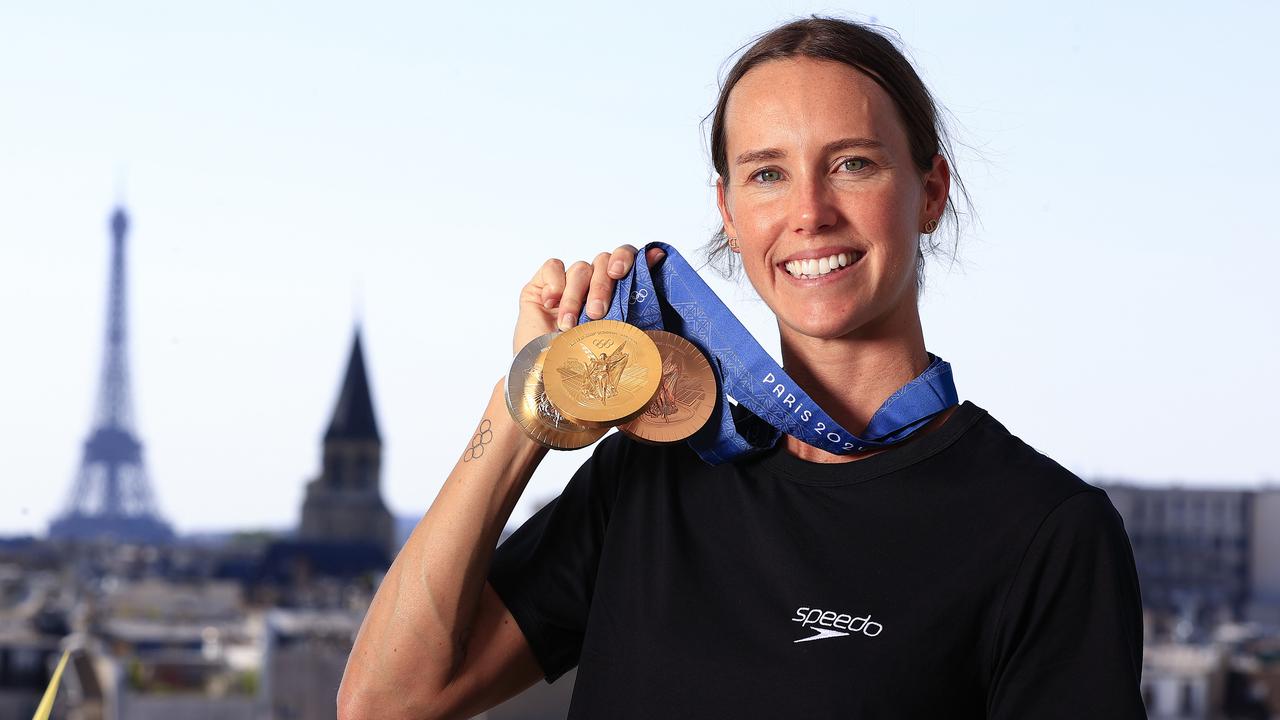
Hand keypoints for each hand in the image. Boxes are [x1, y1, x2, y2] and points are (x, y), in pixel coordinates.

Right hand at [513, 244, 665, 354]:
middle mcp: (592, 286)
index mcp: (615, 295)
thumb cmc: (583, 364)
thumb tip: (659, 262)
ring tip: (569, 325)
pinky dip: (554, 283)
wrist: (546, 378)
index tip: (620, 273)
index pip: (625, 259)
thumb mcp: (617, 336)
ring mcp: (567, 285)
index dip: (626, 258)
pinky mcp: (541, 285)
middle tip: (597, 313)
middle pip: (604, 262)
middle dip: (601, 287)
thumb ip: (637, 302)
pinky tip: (551, 303)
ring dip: (575, 297)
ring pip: (579, 269)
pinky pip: (552, 267)